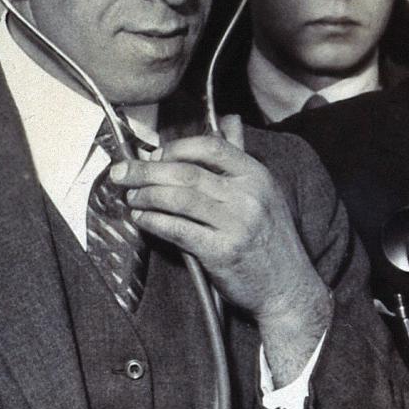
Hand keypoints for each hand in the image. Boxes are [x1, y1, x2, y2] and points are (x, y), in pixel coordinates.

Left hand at [119, 135, 333, 378]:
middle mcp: (248, 196)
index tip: (153, 155)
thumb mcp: (264, 192)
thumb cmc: (270, 239)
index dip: (175, 148)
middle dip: (146, 170)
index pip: (211, 147)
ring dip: (146, 195)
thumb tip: (228, 120)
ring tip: (131, 197)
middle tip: (121, 172)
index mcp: (257, 175)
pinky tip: (142, 218)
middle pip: (187, 172)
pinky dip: (154, 221)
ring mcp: (236, 224)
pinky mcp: (222, 252)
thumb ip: (240, 157)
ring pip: (179, 199)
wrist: (287, 288)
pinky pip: (178, 230)